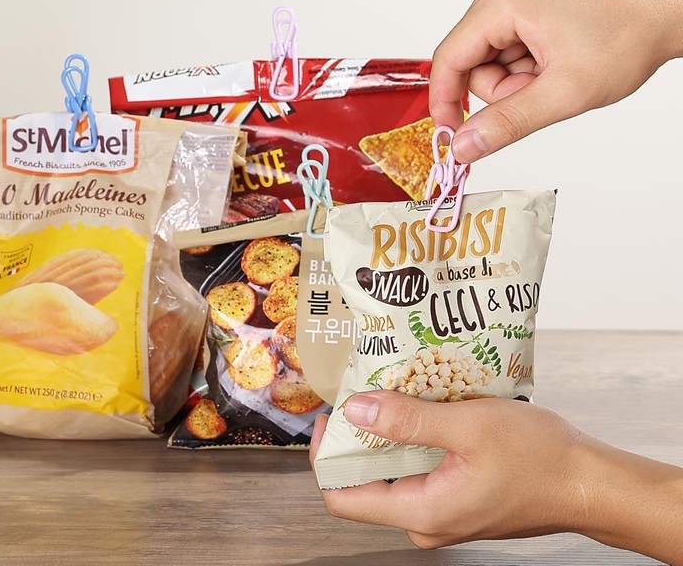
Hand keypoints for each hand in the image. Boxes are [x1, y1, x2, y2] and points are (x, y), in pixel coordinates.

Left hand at [310, 391, 682, 562]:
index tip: (326, 416)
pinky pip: (418, 471)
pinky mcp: (457, 499)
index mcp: (422, 512)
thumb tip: (355, 409)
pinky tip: (420, 408)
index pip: (342, 498)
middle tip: (361, 391)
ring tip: (390, 392)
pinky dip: (412, 440)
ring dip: (387, 434)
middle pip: (364, 483)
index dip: (324, 457)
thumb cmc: (538, 457)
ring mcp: (442, 512)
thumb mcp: (467, 426)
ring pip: (392, 474)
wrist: (589, 482)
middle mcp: (426, 521)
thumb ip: (408, 420)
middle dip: (356, 437)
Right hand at [429, 0, 682, 161]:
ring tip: (557, 69)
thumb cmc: (631, 34)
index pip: (448, 58)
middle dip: (504, 85)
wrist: (671, 6)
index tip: (452, 134)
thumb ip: (507, 123)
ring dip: (517, 73)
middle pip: (471, 57)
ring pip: (488, 51)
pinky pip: (503, 36)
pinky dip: (525, 56)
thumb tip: (464, 145)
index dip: (445, 103)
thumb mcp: (565, 92)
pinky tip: (556, 53)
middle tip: (544, 88)